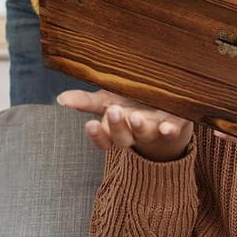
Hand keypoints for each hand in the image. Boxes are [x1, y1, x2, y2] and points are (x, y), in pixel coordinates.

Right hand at [57, 89, 192, 161]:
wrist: (169, 114)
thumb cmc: (134, 105)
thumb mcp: (109, 101)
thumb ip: (87, 102)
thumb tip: (61, 98)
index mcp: (117, 129)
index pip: (103, 138)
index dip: (97, 135)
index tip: (91, 124)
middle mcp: (134, 134)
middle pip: (123, 138)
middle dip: (117, 126)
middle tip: (113, 111)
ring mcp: (155, 131)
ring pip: (144, 134)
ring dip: (139, 127)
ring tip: (135, 117)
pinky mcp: (175, 126)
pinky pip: (172, 131)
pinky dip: (169, 130)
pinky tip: (167, 128)